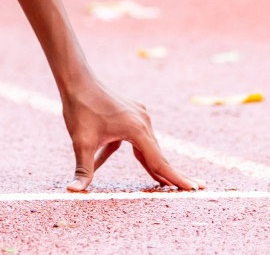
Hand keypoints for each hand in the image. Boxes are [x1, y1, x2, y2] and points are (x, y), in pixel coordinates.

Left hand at [61, 79, 201, 191]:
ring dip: (150, 163)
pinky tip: (101, 157)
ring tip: (163, 182)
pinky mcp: (130, 112)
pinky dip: (126, 150)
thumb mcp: (81, 142)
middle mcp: (143, 122)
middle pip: (158, 154)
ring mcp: (138, 115)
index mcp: (137, 130)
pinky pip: (133, 137)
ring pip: (146, 146)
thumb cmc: (80, 109)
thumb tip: (73, 190)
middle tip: (196, 188)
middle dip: (172, 174)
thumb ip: (83, 169)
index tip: (194, 189)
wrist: (76, 79)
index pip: (159, 161)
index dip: (175, 178)